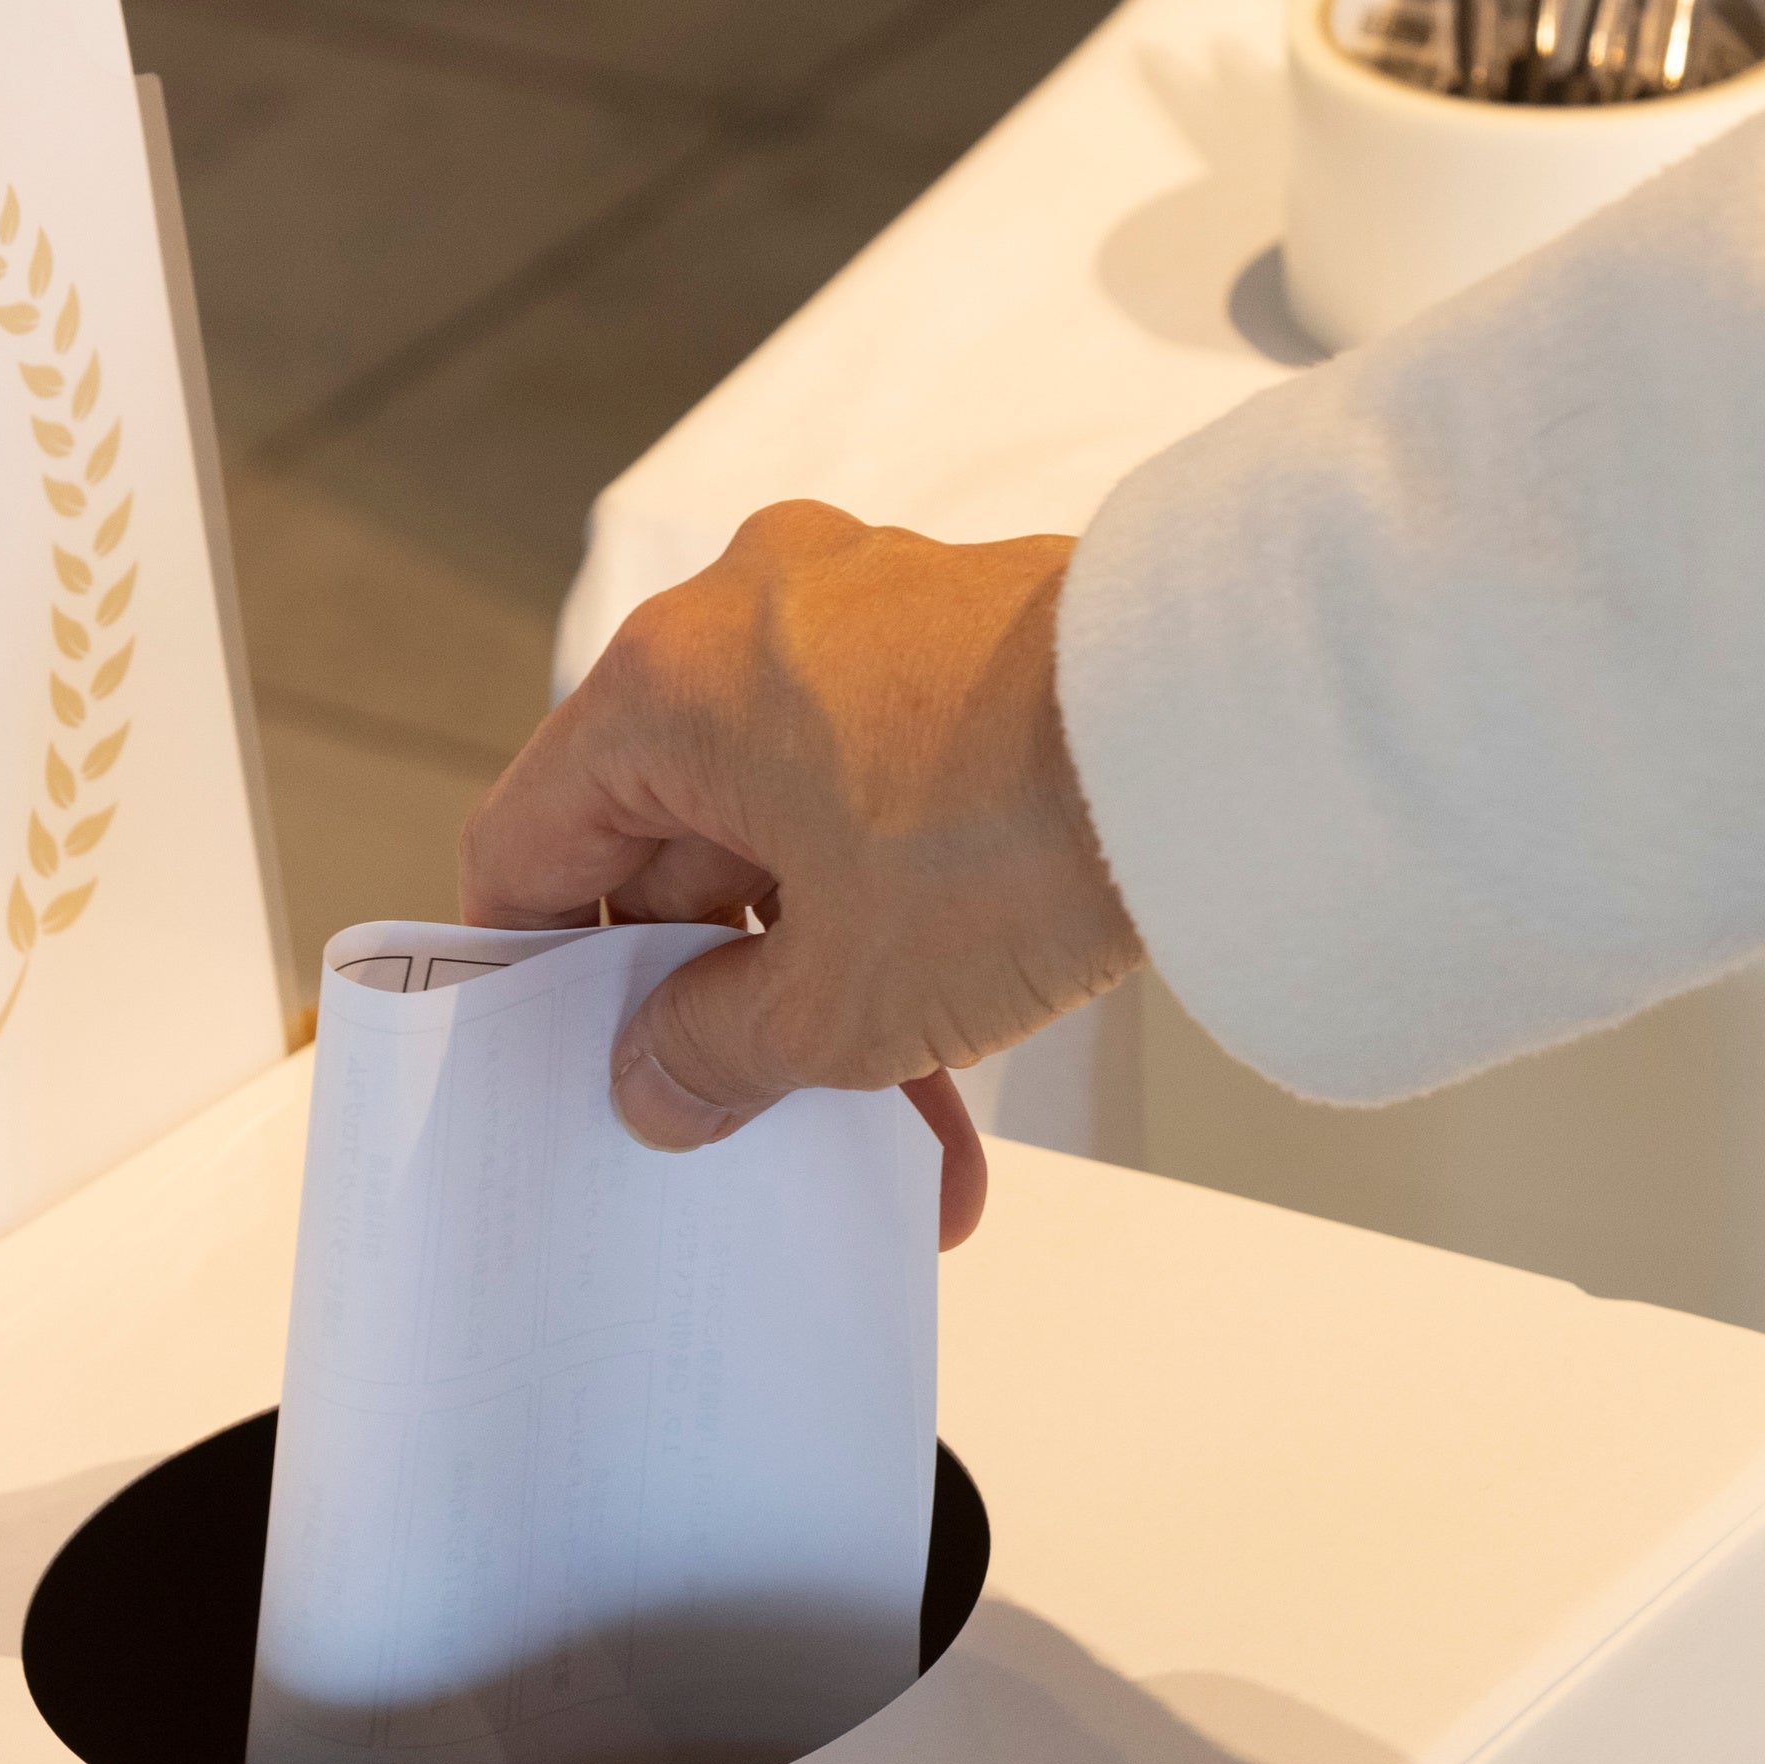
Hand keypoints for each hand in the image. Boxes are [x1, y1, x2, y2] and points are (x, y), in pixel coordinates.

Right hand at [462, 501, 1145, 1246]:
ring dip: (832, 992)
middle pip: (673, 843)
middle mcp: (749, 623)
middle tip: (745, 1120)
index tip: (570, 1056)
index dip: (537, 966)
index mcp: (665, 683)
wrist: (1234, 727)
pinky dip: (905, 923)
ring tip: (891, 1140)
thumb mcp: (838, 999)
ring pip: (796, 840)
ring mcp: (863, 624)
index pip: (529, 837)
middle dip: (720, 1004)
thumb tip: (658, 1082)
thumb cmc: (1011, 830)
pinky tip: (963, 1084)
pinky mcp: (966, 650)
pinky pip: (887, 804)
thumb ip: (716, 1051)